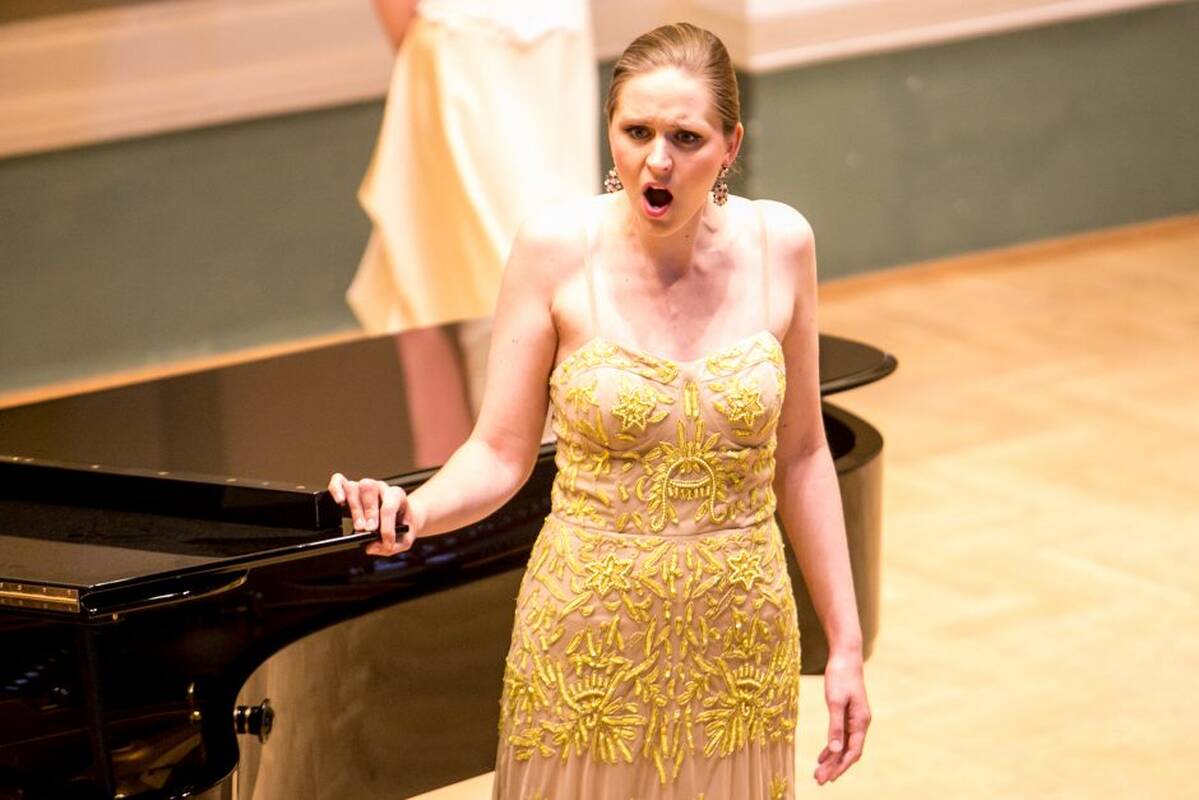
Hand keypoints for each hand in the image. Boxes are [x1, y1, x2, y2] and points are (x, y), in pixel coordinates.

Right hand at [327, 474, 416, 555]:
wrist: (401, 517)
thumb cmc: (401, 525)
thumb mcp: (406, 539)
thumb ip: (395, 546)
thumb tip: (372, 547)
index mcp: (396, 495)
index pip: (390, 506)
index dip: (387, 527)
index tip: (386, 542)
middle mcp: (379, 488)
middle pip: (370, 489)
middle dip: (369, 512)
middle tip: (369, 530)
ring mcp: (363, 487)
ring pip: (354, 487)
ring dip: (354, 508)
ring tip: (358, 526)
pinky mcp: (349, 489)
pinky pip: (339, 481)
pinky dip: (336, 489)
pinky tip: (339, 502)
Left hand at [814, 650, 870, 784]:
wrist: (845, 656)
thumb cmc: (840, 676)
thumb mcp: (834, 701)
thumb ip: (835, 726)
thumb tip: (835, 750)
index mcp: (861, 721)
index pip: (853, 751)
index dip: (841, 766)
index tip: (828, 778)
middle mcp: (861, 723)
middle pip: (848, 751)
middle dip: (835, 767)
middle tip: (819, 780)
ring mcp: (855, 719)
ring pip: (844, 745)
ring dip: (832, 759)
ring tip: (818, 772)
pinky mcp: (847, 713)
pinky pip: (841, 736)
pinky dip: (832, 747)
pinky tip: (822, 756)